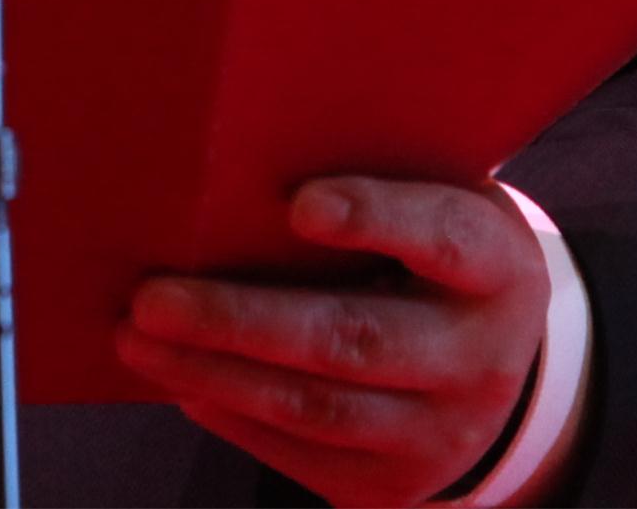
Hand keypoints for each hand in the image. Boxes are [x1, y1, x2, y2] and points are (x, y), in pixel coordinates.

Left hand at [117, 175, 550, 507]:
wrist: (497, 368)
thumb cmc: (432, 253)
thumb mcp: (436, 203)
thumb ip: (373, 181)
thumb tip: (241, 159)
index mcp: (498, 268)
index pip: (445, 240)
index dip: (376, 219)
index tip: (299, 204)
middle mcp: (480, 359)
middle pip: (356, 339)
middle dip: (242, 320)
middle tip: (153, 297)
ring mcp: (440, 433)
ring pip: (317, 406)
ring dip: (215, 372)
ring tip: (138, 339)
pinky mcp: (394, 485)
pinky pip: (303, 455)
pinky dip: (233, 415)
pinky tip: (180, 379)